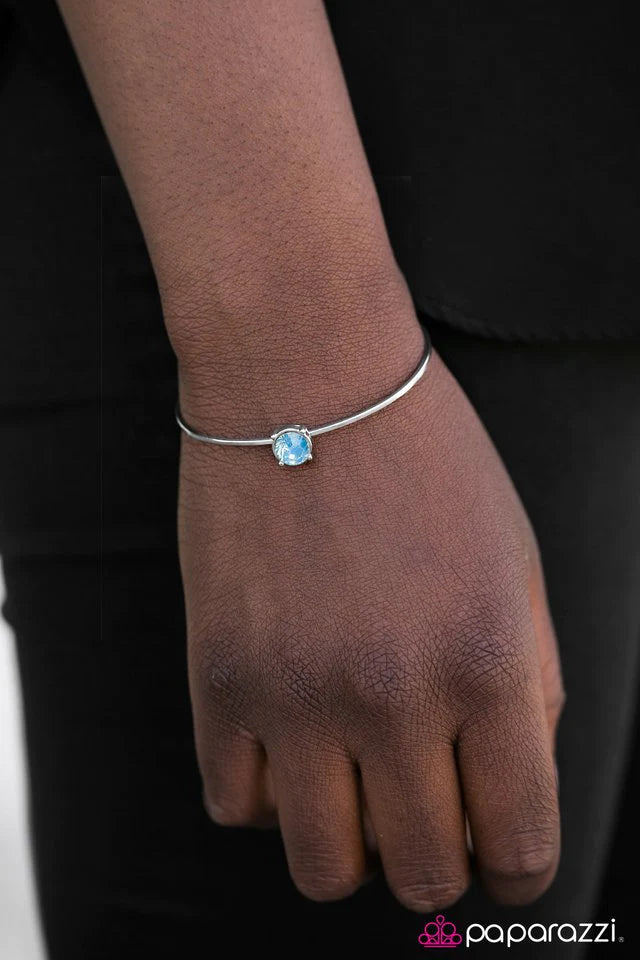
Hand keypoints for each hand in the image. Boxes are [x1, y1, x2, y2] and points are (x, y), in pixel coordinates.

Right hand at [177, 339, 563, 911]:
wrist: (303, 376)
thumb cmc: (424, 458)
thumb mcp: (516, 563)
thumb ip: (530, 685)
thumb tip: (510, 781)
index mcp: (489, 664)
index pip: (521, 843)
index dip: (519, 872)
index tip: (504, 860)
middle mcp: (394, 696)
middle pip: (421, 874)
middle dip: (438, 862)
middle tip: (429, 813)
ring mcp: (296, 693)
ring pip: (322, 868)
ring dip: (350, 847)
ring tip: (354, 785)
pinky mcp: (217, 676)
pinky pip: (233, 804)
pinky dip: (269, 797)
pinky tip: (290, 745)